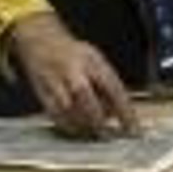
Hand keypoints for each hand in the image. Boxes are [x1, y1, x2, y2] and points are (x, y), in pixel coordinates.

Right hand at [6, 12, 135, 138]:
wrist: (39, 37)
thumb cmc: (71, 51)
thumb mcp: (95, 58)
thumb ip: (107, 82)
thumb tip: (116, 111)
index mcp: (91, 60)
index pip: (113, 88)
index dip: (125, 112)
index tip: (133, 129)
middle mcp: (73, 70)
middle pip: (88, 101)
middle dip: (99, 121)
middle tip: (108, 135)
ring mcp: (55, 80)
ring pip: (70, 111)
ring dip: (84, 125)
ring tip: (92, 132)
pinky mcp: (42, 90)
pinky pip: (55, 114)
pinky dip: (67, 125)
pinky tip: (75, 128)